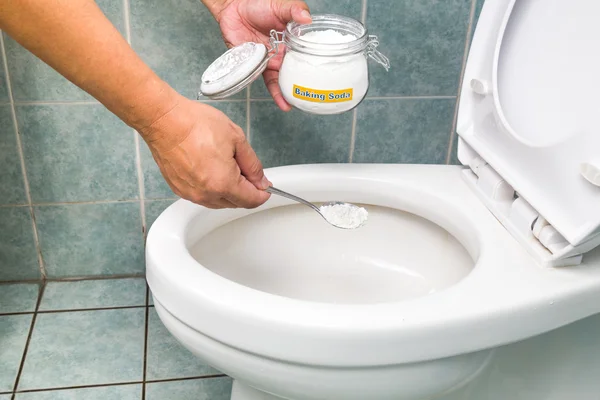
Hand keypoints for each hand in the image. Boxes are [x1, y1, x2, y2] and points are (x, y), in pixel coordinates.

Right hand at [140, 96, 270, 208]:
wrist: (164, 120)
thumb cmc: (195, 124)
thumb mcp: (236, 139)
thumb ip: (253, 164)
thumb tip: (261, 180)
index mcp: (223, 183)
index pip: (250, 200)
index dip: (262, 194)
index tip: (266, 188)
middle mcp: (206, 194)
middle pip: (235, 203)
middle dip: (246, 191)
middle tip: (247, 171)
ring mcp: (190, 193)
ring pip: (218, 202)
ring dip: (228, 191)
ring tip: (227, 166)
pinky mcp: (179, 189)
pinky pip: (202, 196)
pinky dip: (212, 188)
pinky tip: (212, 170)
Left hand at [209, 0, 311, 110]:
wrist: (233, 8)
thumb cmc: (257, 5)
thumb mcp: (281, 5)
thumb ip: (295, 10)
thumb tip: (308, 19)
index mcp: (293, 40)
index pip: (308, 55)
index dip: (316, 65)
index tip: (327, 76)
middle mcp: (284, 53)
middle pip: (297, 72)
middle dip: (305, 85)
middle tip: (316, 97)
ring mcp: (271, 61)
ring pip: (283, 80)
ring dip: (289, 94)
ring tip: (296, 105)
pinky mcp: (258, 66)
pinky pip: (267, 81)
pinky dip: (275, 92)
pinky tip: (282, 102)